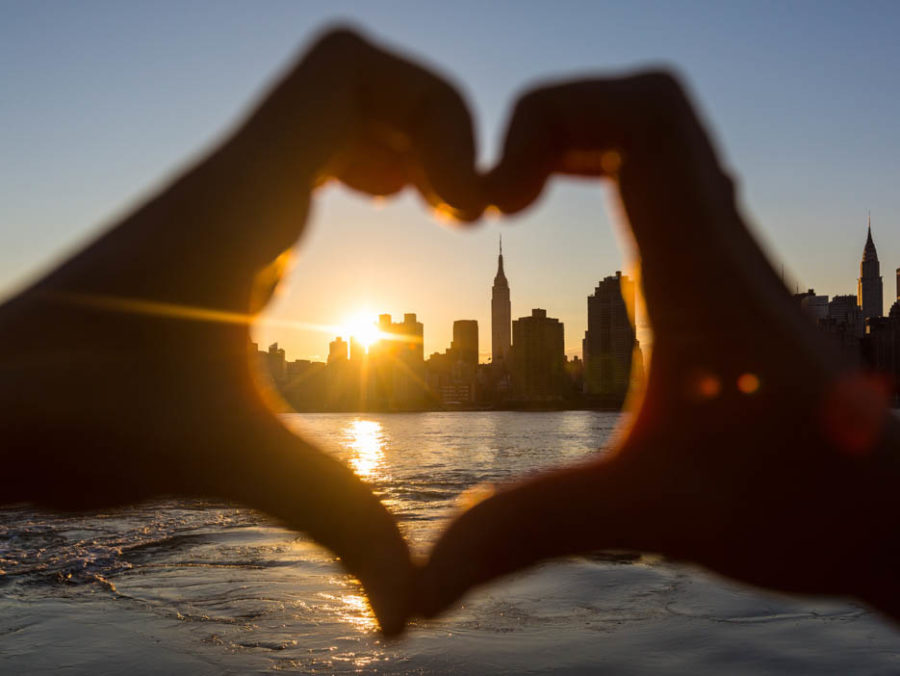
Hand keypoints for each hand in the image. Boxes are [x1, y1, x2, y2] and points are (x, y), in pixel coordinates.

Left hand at [0, 27, 484, 634]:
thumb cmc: (71, 417)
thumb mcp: (229, 465)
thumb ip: (338, 527)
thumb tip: (412, 612)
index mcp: (243, 198)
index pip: (350, 71)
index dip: (435, 111)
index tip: (460, 206)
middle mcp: (232, 179)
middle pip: (353, 81)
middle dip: (431, 129)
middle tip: (460, 211)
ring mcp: (221, 198)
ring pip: (326, 114)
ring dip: (395, 145)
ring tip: (433, 214)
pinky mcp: (214, 229)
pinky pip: (300, 158)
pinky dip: (355, 170)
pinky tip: (367, 233)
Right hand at [419, 74, 899, 620]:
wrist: (889, 516)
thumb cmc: (797, 507)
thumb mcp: (649, 514)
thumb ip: (530, 533)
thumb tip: (421, 587)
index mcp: (700, 276)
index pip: (642, 123)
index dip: (552, 117)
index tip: (496, 196)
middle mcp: (718, 245)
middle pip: (650, 105)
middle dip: (557, 119)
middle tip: (500, 191)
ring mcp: (724, 254)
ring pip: (662, 137)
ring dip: (582, 141)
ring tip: (518, 198)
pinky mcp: (721, 275)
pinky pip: (668, 181)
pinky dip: (606, 172)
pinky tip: (569, 237)